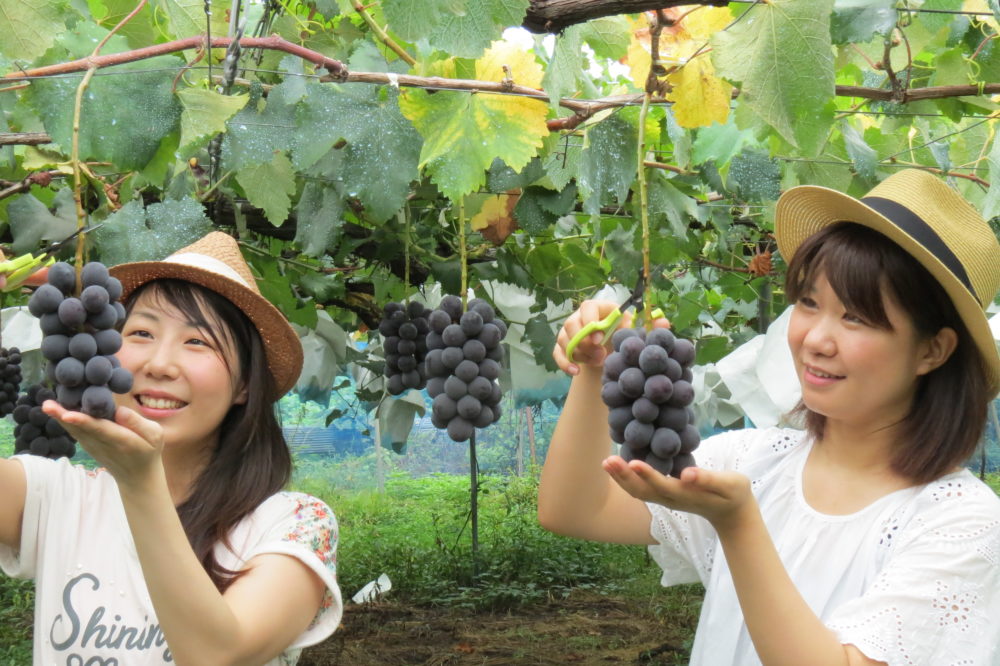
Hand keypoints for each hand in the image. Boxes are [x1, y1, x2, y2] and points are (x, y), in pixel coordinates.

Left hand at [42, 401, 164, 489]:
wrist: (137, 477)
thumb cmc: (148, 451)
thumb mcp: (155, 436)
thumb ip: (138, 422)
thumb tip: (119, 410)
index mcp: (122, 440)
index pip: (100, 429)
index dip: (84, 421)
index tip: (68, 414)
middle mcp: (103, 444)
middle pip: (80, 429)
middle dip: (63, 417)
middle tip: (47, 404)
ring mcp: (93, 446)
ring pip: (74, 430)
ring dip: (59, 418)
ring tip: (48, 405)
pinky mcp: (88, 445)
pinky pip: (75, 432)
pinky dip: (65, 421)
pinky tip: (57, 410)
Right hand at [552, 300, 670, 375]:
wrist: (610, 355)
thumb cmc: (624, 338)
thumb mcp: (636, 333)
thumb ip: (650, 328)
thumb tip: (665, 324)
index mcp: (599, 308)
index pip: (588, 307)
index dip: (590, 321)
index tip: (600, 337)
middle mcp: (580, 317)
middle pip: (572, 323)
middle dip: (584, 341)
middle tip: (600, 354)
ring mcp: (569, 332)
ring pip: (564, 339)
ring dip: (579, 353)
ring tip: (597, 362)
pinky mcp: (562, 347)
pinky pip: (557, 353)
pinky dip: (565, 363)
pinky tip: (576, 372)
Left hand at [603, 456, 753, 531]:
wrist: (732, 513)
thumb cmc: (733, 494)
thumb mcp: (729, 485)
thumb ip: (708, 480)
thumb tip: (687, 475)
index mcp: (686, 495)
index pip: (662, 486)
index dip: (647, 475)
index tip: (633, 463)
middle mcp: (671, 499)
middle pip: (642, 491)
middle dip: (624, 476)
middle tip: (608, 460)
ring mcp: (666, 500)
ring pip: (638, 492)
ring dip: (621, 478)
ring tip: (606, 462)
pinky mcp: (664, 496)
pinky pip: (641, 489)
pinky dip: (627, 478)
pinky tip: (617, 466)